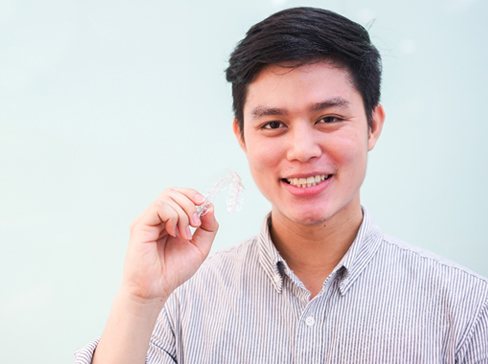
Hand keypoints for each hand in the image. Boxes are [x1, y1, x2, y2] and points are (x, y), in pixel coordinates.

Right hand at [121, 188, 217, 303]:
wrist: (156, 289)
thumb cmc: (174, 271)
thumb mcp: (200, 247)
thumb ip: (208, 227)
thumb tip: (210, 206)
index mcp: (169, 219)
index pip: (179, 194)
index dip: (194, 195)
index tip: (204, 208)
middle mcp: (156, 217)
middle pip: (173, 192)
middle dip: (191, 203)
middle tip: (196, 224)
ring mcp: (147, 220)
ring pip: (167, 197)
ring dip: (183, 213)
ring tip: (184, 234)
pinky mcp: (140, 225)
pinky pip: (159, 207)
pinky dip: (173, 217)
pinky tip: (174, 233)